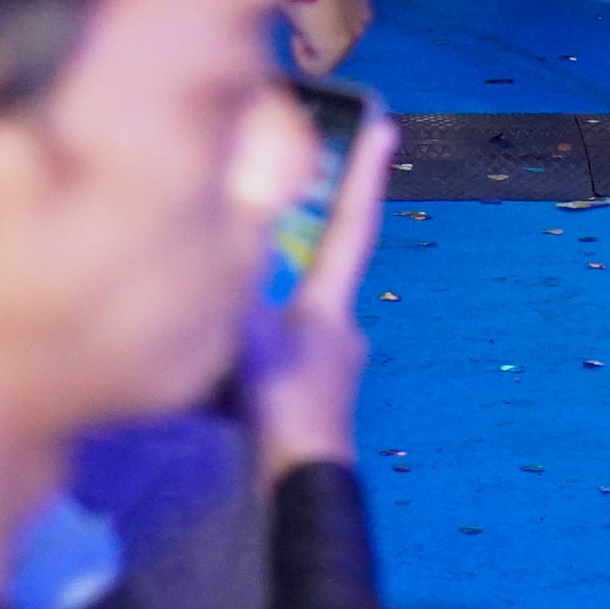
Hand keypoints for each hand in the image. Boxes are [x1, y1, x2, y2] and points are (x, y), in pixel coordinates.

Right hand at [241, 104, 394, 484]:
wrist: (301, 481)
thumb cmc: (280, 407)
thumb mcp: (245, 336)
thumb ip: (234, 287)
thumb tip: (221, 242)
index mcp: (330, 304)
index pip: (352, 224)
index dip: (366, 174)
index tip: (388, 126)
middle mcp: (342, 328)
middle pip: (319, 272)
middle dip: (299, 247)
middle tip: (273, 227)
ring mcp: (333, 366)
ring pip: (298, 317)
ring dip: (270, 308)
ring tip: (228, 309)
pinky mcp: (315, 397)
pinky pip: (287, 353)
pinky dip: (262, 346)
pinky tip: (232, 362)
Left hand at [285, 0, 369, 76]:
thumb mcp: (290, 23)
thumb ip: (299, 39)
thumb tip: (299, 38)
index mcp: (335, 47)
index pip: (317, 70)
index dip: (301, 56)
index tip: (295, 36)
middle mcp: (355, 36)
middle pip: (335, 56)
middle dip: (319, 46)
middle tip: (304, 25)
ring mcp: (363, 16)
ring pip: (346, 36)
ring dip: (332, 30)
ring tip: (317, 10)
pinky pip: (352, 18)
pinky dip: (341, 15)